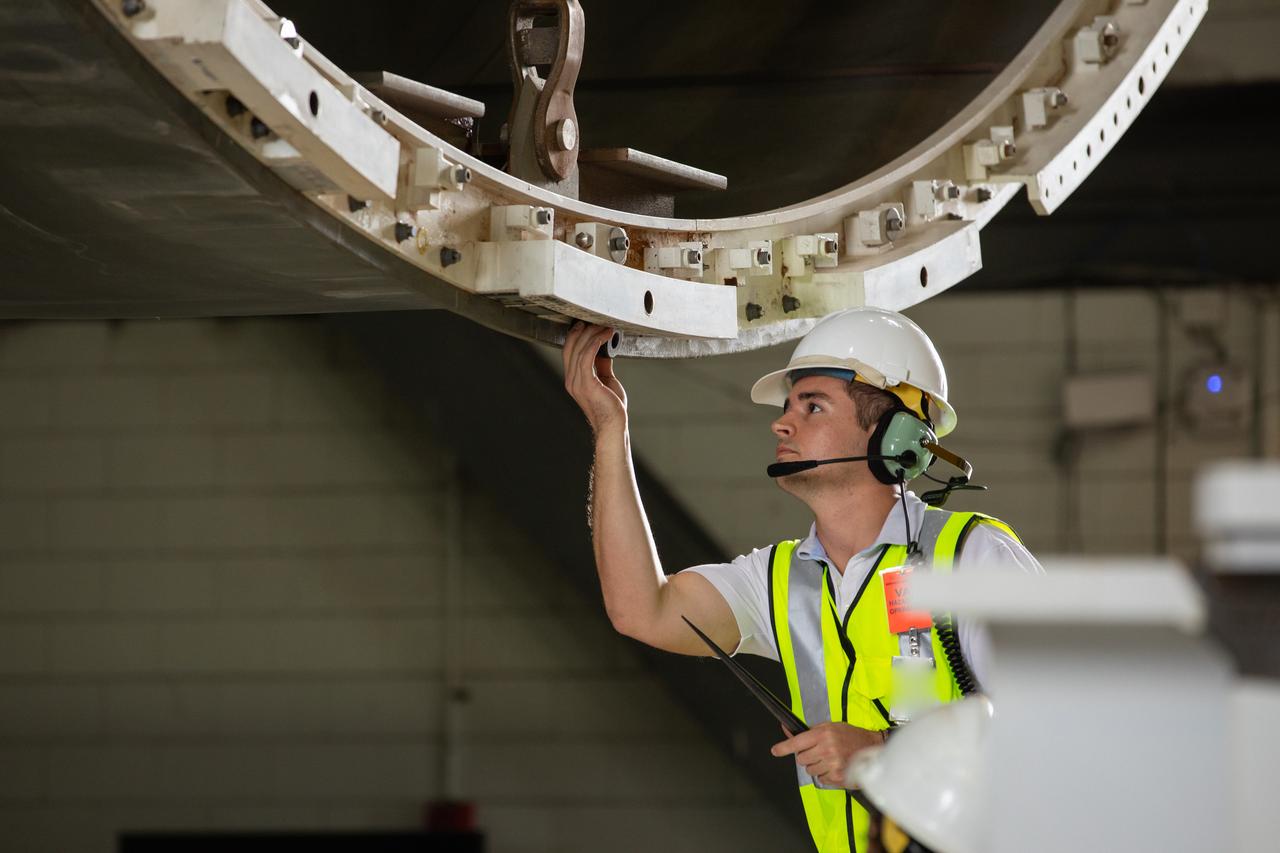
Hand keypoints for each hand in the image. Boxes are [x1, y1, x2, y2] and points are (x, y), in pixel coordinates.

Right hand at [562, 322, 627, 433]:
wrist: (613, 425)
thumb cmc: (611, 407)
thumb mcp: (605, 380)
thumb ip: (601, 366)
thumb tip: (604, 351)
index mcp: (573, 379)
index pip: (569, 351)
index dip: (576, 335)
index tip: (587, 324)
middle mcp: (571, 379)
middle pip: (571, 346)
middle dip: (585, 331)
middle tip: (599, 322)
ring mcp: (576, 382)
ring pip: (579, 349)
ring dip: (593, 334)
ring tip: (606, 327)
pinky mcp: (586, 383)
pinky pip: (587, 357)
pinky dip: (596, 343)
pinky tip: (605, 336)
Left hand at [770, 722, 885, 787]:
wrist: (872, 747)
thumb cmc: (851, 736)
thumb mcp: (830, 726)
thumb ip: (810, 731)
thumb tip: (788, 731)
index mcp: (823, 734)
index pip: (797, 742)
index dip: (783, 747)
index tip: (775, 750)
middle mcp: (826, 749)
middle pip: (801, 759)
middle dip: (807, 756)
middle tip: (818, 752)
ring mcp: (832, 764)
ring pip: (810, 770)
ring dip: (817, 766)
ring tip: (830, 759)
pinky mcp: (838, 777)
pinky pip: (821, 779)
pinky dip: (825, 774)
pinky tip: (835, 766)